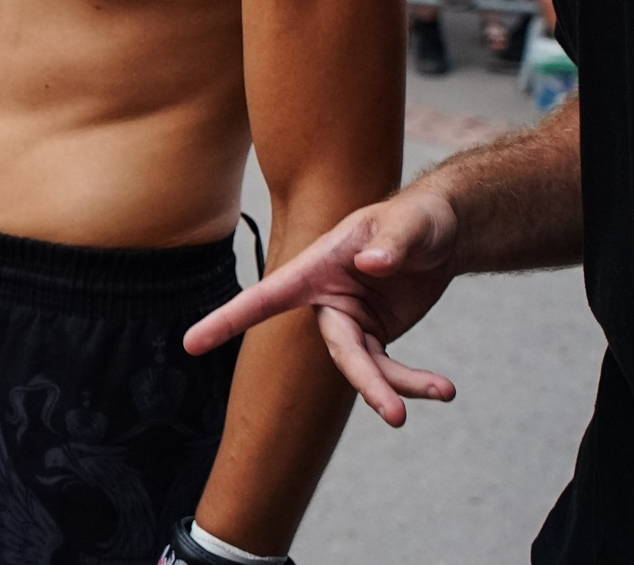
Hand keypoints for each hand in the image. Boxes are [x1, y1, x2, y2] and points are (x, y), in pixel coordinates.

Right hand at [182, 186, 463, 426]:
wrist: (442, 233)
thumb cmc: (418, 218)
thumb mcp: (411, 222)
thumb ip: (393, 240)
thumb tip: (371, 264)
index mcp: (319, 264)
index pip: (267, 295)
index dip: (227, 320)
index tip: (190, 344)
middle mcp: (327, 296)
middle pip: (337, 349)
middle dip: (366, 381)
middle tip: (395, 414)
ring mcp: (352, 319)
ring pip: (363, 367)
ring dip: (396, 387)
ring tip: (441, 390)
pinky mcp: (376, 335)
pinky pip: (388, 369)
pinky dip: (415, 382)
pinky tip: (443, 388)